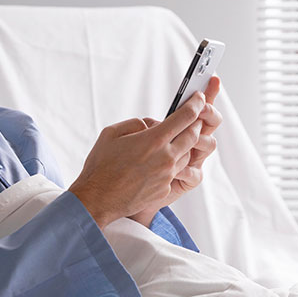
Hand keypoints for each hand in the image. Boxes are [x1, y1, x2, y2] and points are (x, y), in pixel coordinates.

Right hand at [68, 91, 206, 229]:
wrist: (98, 199)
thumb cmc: (101, 165)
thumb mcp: (112, 133)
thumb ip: (136, 124)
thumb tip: (150, 125)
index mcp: (153, 140)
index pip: (185, 117)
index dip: (195, 104)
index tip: (199, 97)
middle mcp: (165, 157)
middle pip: (194, 135)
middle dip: (197, 123)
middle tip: (196, 117)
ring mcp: (167, 175)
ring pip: (187, 154)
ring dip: (186, 144)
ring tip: (177, 139)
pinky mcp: (165, 188)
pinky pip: (175, 171)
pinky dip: (173, 163)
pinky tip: (160, 161)